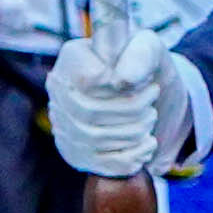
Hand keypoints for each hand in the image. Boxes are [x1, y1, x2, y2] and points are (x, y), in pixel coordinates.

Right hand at [45, 29, 193, 182]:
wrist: (147, 95)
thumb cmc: (144, 67)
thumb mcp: (149, 49)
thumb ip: (140, 55)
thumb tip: (122, 81)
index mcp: (73, 58)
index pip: (86, 81)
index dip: (121, 89)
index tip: (149, 85)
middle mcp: (59, 91)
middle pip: (90, 113)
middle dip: (134, 111)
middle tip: (154, 103)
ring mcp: (63, 125)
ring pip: (96, 139)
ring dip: (135, 131)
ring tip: (150, 119)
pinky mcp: (75, 154)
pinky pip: (103, 163)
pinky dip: (134, 155)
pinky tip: (148, 143)